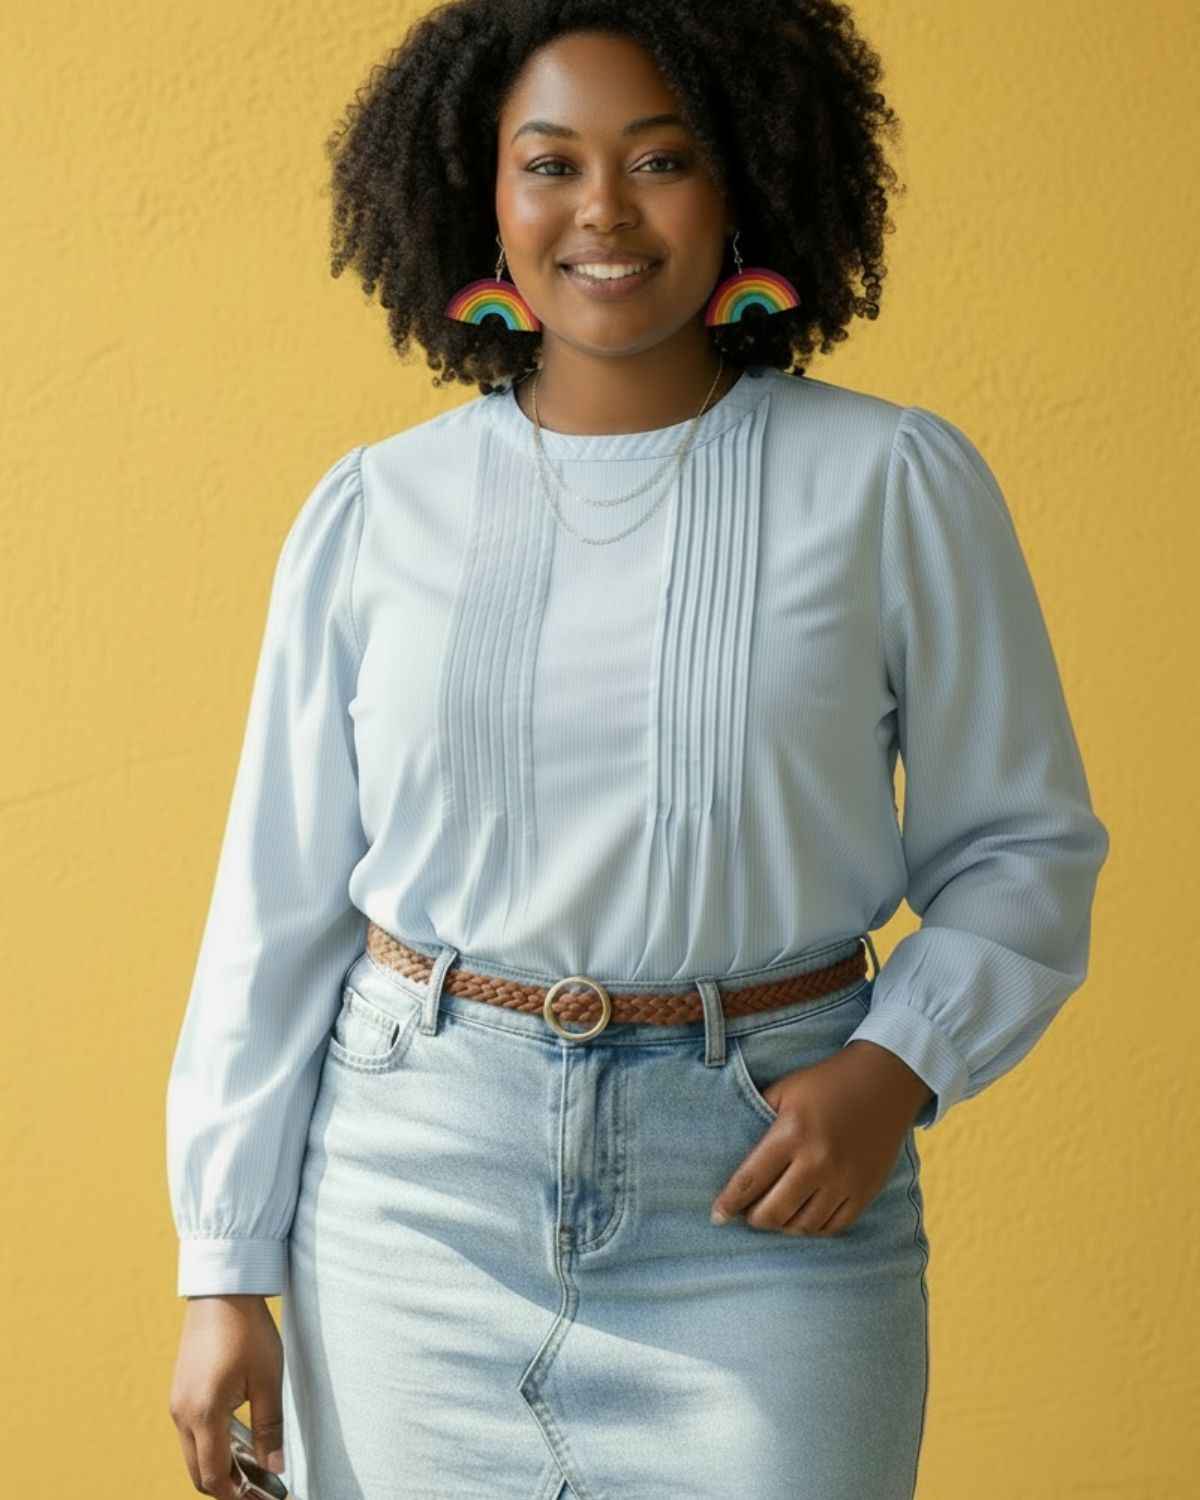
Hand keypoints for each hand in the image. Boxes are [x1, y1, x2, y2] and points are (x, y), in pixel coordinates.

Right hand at [169, 1294, 285, 1497]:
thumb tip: (276, 1468)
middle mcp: (182, 1414)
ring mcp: (177, 1403)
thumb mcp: (267, 1379)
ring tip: (255, 1467)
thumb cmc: (247, 1330)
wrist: (222, 1291)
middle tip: (260, 1490)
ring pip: (194, 1453)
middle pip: (200, 1471)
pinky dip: (213, 1445)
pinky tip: (240, 1438)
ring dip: (221, 1466)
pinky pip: (192, 1433)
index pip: (215, 1476)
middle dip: (229, 1487)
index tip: (263, 1499)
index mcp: (204, 1414)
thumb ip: (269, 1428)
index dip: (238, 1496)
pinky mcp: (180, 1392)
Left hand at [710, 1040, 932, 1235]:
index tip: (717, 1216)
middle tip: (747, 1214)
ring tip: (774, 1214)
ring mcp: (845, 1180)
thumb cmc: (826, 1082)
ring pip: (802, 1226)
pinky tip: (802, 1217)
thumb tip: (731, 1153)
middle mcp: (818, 1161)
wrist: (885, 1080)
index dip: (728, 1204)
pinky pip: (833, 1227)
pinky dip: (812, 1228)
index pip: (750, 1181)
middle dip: (753, 1218)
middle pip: (773, 1213)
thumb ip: (757, 1118)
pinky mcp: (865, 1191)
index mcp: (791, 1133)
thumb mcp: (784, 1089)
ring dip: (782, 1226)